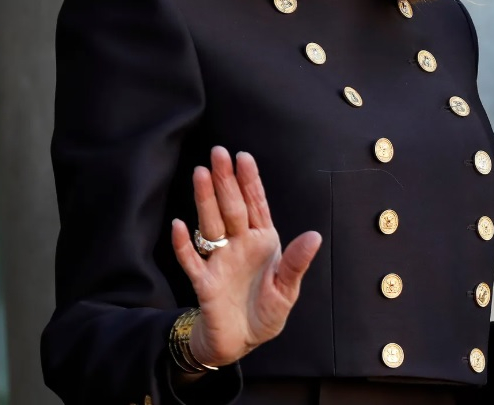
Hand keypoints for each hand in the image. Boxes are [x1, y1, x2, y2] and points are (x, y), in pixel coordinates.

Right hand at [170, 146, 321, 368]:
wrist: (241, 341)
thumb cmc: (265, 312)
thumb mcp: (287, 290)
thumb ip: (297, 262)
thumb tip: (314, 235)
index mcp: (262, 241)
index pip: (255, 205)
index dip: (249, 181)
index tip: (243, 156)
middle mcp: (239, 245)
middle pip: (231, 207)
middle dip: (225, 180)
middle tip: (218, 152)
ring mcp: (219, 261)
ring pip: (211, 225)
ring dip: (205, 201)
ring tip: (200, 174)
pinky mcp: (204, 282)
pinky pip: (191, 260)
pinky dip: (184, 244)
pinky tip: (178, 225)